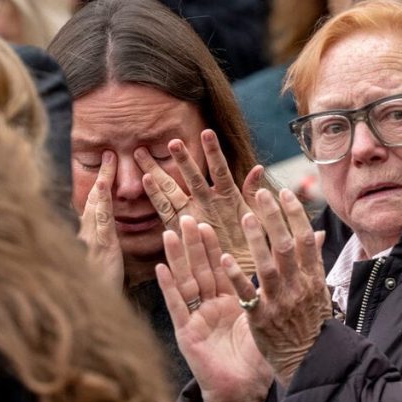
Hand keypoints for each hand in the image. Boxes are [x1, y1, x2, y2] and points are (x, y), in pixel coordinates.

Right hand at [78, 151, 123, 289]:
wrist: (86, 314)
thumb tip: (105, 236)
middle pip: (94, 200)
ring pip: (96, 206)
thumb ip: (104, 249)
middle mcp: (87, 236)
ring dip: (102, 182)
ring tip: (108, 160)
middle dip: (101, 176)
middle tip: (108, 153)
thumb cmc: (98, 294)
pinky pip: (100, 222)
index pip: (97, 206)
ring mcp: (90, 241)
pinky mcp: (98, 250)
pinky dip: (100, 203)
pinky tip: (104, 188)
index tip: (108, 165)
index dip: (102, 185)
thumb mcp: (103, 268)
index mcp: (93, 239)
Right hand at [136, 129, 261, 274]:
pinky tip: (147, 180)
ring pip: (172, 188)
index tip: (207, 132)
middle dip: (180, 159)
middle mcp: (206, 201)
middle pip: (191, 176)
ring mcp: (192, 213)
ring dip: (158, 171)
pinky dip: (156, 196)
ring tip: (143, 153)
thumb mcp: (258, 217)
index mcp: (227, 196)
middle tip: (171, 141)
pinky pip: (166, 210)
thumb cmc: (252, 243)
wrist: (241, 270)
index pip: (220, 169)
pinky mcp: (180, 228)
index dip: (213, 152)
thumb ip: (254, 194)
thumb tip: (258, 168)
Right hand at [155, 216, 272, 401]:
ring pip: (186, 281)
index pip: (221, 266)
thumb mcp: (270, 317)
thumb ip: (284, 286)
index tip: (213, 219)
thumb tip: (308, 259)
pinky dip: (169, 287)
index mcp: (230, 300)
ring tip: (172, 232)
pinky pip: (178, 307)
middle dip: (195, 243)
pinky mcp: (187, 333)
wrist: (243, 391)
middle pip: (202, 268)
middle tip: (190, 216)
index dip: (216, 244)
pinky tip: (161, 268)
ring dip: (178, 256)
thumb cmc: (257, 357)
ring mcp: (196, 318)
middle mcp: (210, 306)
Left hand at [223, 188, 330, 387]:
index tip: (283, 193)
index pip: (306, 239)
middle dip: (274, 217)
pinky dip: (236, 275)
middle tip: (262, 194)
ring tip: (244, 216)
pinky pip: (248, 294)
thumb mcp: (319, 292)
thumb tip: (318, 234)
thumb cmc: (311, 326)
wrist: (309, 362)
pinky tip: (224, 258)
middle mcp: (298, 287)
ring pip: (267, 265)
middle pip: (286, 245)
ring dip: (255, 239)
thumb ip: (313, 263)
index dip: (294, 214)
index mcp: (313, 279)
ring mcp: (280, 303)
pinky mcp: (261, 319)